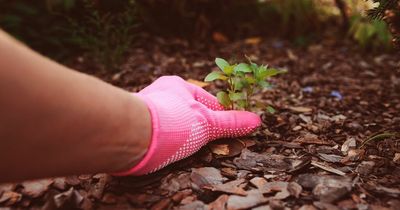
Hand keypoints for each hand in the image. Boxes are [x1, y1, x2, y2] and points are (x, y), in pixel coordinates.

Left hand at [116, 76, 260, 175]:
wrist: (131, 135)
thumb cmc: (173, 122)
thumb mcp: (208, 123)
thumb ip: (231, 123)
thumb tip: (256, 120)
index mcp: (178, 85)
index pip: (206, 100)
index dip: (219, 115)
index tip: (226, 129)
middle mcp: (159, 93)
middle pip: (187, 111)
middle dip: (198, 125)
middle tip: (206, 141)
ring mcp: (145, 109)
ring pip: (170, 121)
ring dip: (180, 134)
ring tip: (186, 147)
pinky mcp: (133, 126)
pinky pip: (155, 132)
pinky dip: (164, 141)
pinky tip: (166, 150)